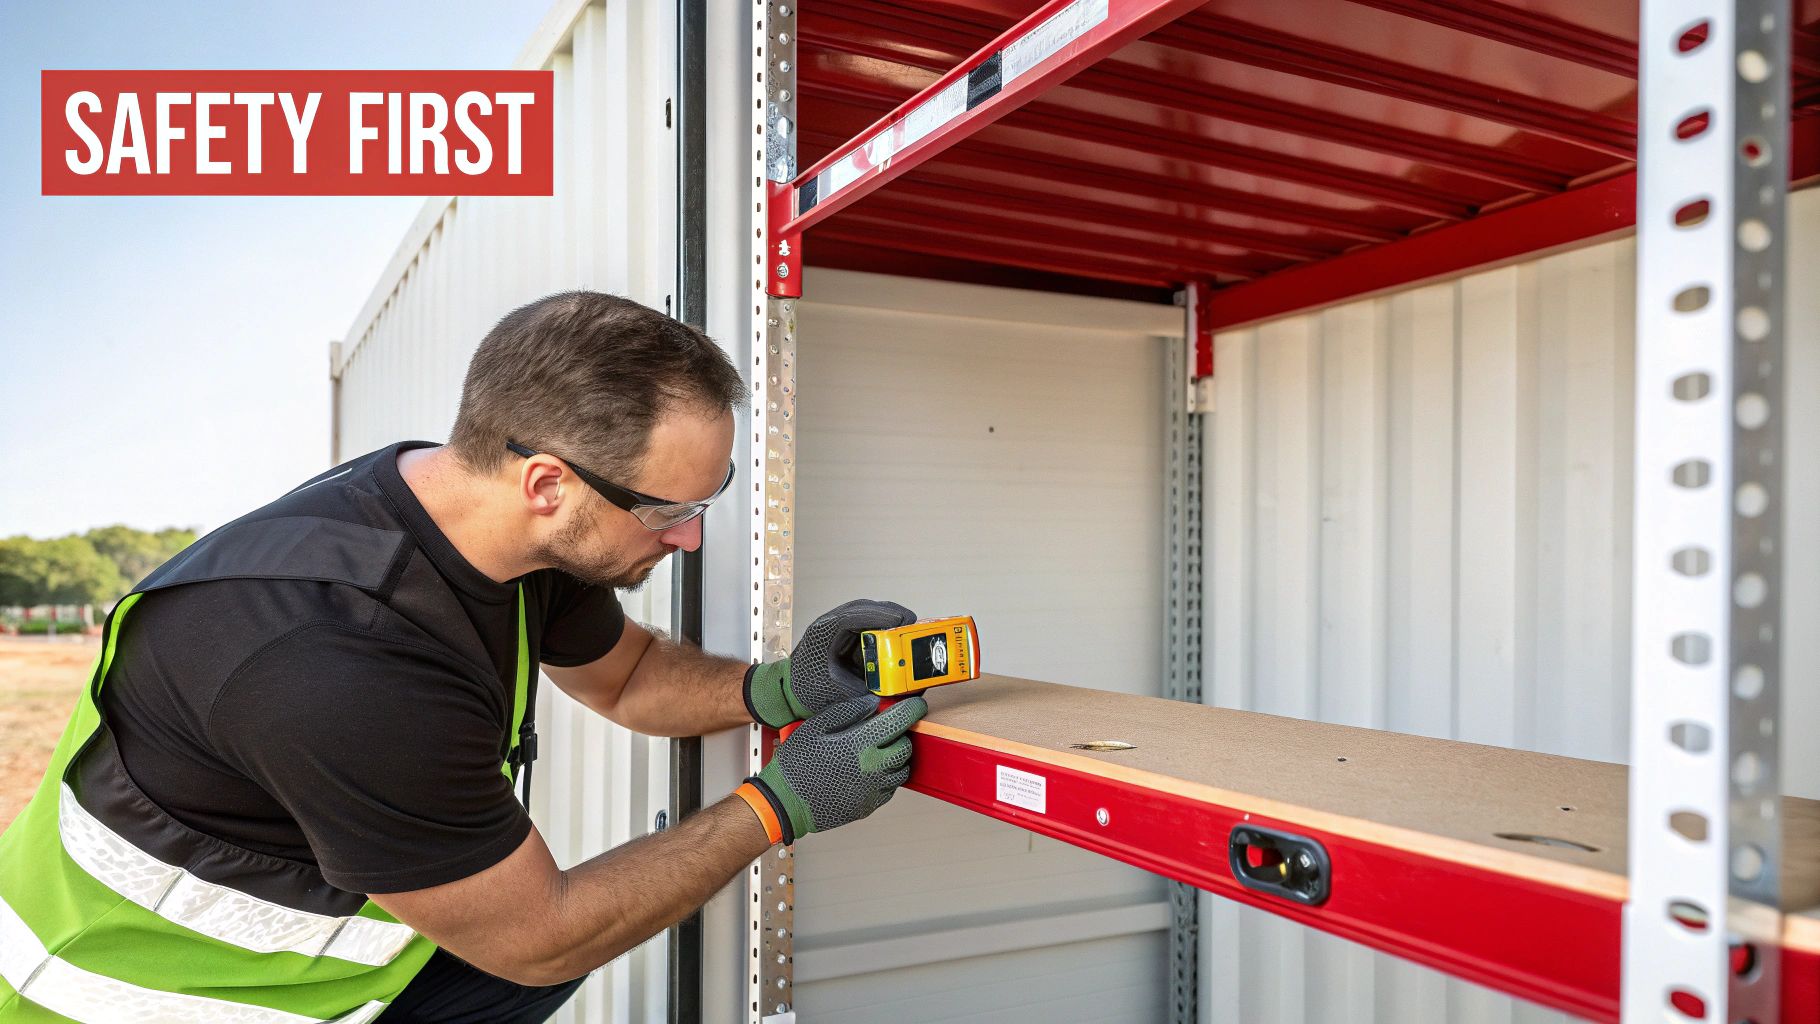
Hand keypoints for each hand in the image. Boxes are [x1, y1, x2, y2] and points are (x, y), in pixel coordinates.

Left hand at [742, 599, 915, 727]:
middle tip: (912, 624)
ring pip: (868, 613)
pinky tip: (897, 638)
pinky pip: (868, 624)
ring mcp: (838, 626)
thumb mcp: (837, 693)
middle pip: (865, 609)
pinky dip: (884, 629)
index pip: (853, 615)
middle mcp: (830, 624)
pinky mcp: (845, 633)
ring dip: (889, 621)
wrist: (789, 690)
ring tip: (909, 630)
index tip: (901, 621)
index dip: (880, 616)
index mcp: (823, 633)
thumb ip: (865, 693)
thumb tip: (895, 693)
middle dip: (891, 615)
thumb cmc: (805, 689)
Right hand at [742, 694, 924, 843]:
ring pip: (902, 770)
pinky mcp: (869, 806)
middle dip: (902, 735)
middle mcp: (872, 768)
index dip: (913, 710)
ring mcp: (872, 790)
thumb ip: (849, 712)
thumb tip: (873, 704)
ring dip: (896, 757)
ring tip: (876, 751)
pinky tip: (869, 770)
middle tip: (887, 730)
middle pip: (906, 747)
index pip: (900, 722)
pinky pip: (890, 789)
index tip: (915, 705)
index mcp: (859, 744)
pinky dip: (887, 776)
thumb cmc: (795, 764)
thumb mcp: (816, 727)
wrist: (784, 802)